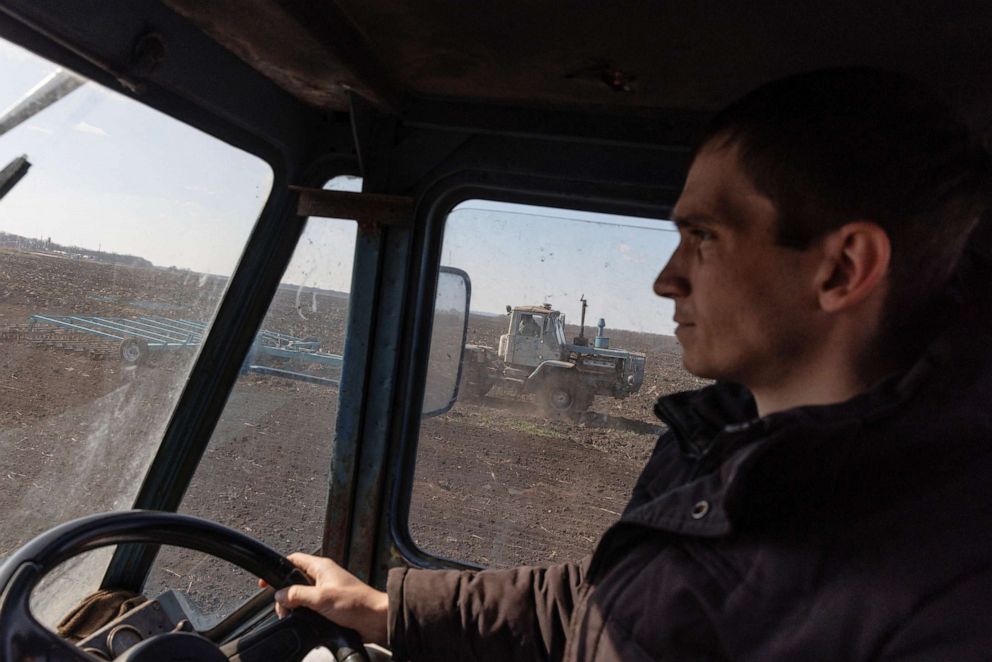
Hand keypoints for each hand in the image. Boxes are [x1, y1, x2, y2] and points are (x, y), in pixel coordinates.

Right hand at [258, 552, 388, 645]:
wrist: (375, 619)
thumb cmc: (356, 603)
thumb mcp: (320, 598)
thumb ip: (297, 595)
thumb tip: (279, 594)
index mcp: (321, 567)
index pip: (294, 560)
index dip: (278, 568)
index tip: (266, 581)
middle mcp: (324, 576)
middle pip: (294, 581)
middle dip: (285, 595)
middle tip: (283, 608)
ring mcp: (327, 590)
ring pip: (302, 595)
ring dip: (295, 606)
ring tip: (293, 616)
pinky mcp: (331, 604)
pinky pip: (311, 606)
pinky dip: (304, 613)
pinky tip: (305, 621)